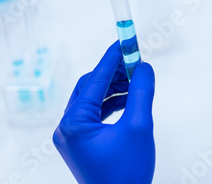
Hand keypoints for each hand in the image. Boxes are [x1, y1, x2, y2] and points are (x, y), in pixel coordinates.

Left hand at [53, 41, 155, 183]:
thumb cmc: (128, 172)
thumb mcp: (139, 127)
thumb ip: (142, 93)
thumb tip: (145, 68)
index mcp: (74, 123)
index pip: (95, 80)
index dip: (112, 58)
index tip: (125, 40)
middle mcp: (66, 127)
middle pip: (90, 87)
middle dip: (114, 73)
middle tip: (136, 61)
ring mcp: (71, 136)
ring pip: (92, 100)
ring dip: (114, 88)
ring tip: (136, 81)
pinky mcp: (80, 142)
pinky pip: (94, 114)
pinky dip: (111, 104)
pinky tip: (129, 100)